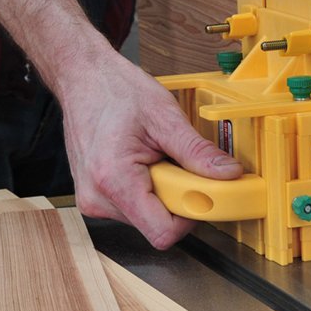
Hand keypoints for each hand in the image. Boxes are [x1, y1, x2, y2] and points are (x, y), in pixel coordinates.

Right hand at [56, 44, 241, 249]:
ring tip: (152, 156)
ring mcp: (92, 200)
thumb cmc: (114, 90)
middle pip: (155, 224)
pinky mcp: (94, 197)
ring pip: (145, 217)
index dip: (190, 215)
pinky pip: (132, 207)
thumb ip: (197, 152)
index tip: (202, 191)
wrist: (83, 78)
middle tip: (172, 160)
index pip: (162, 232)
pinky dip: (145, 188)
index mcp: (113, 180)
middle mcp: (97, 198)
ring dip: (160, 191)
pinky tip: (141, 161)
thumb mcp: (165, 117)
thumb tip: (228, 173)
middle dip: (175, 196)